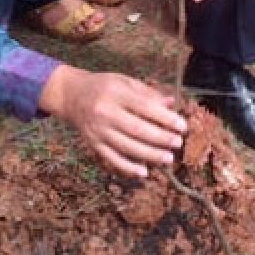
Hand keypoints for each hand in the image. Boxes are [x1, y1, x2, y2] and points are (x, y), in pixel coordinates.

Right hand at [40, 66, 186, 178]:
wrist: (71, 96)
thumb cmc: (104, 86)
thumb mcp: (125, 82)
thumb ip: (148, 93)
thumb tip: (172, 104)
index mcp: (116, 93)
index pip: (144, 107)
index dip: (165, 118)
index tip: (182, 126)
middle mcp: (105, 112)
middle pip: (136, 129)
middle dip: (160, 138)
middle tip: (178, 143)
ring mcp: (98, 131)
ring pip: (126, 147)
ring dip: (149, 155)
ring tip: (168, 158)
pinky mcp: (93, 144)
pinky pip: (112, 159)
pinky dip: (128, 168)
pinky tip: (144, 172)